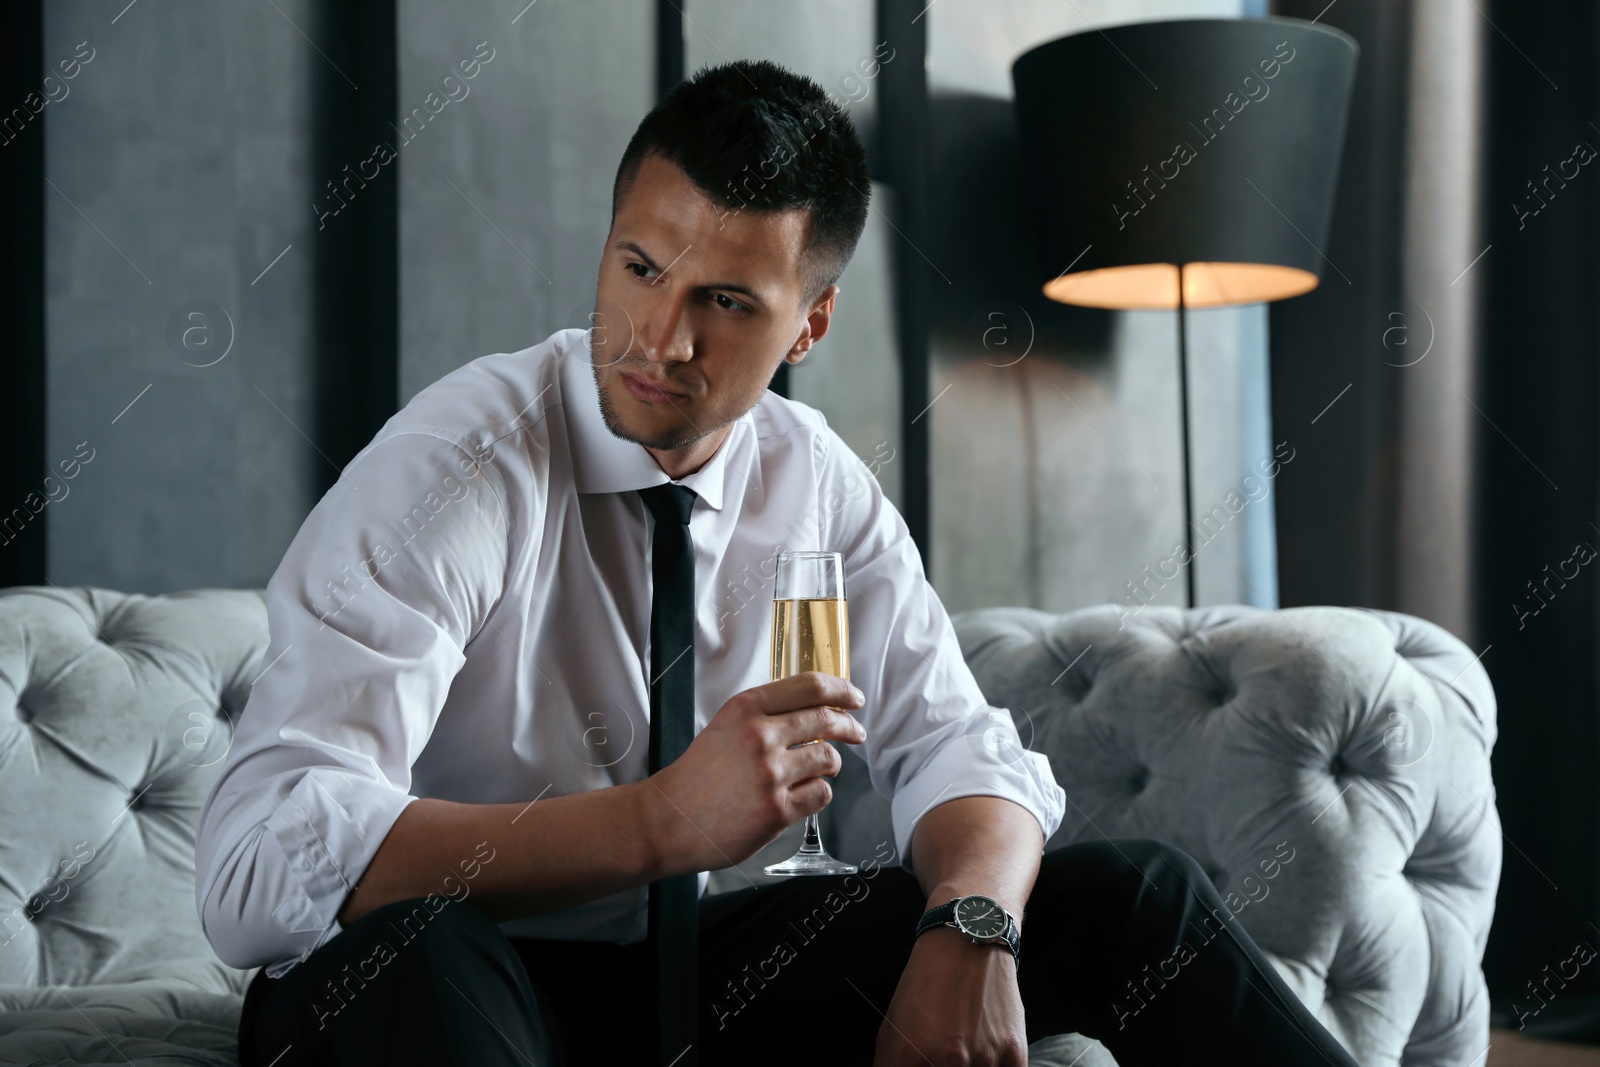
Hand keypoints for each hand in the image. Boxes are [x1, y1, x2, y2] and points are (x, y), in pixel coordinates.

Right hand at [649, 670, 866, 871]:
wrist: (670, 819)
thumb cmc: (697, 775)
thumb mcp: (725, 726)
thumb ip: (765, 715)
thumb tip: (813, 710)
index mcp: (746, 708)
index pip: (810, 686)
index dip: (841, 690)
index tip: (854, 697)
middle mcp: (760, 736)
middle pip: (827, 719)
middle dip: (849, 726)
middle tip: (856, 732)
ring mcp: (770, 774)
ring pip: (828, 758)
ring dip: (832, 763)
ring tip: (823, 768)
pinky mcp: (777, 810)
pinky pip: (820, 793)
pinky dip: (818, 792)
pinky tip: (804, 794)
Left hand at [874, 926, 1027, 1066]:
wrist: (967, 943)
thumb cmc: (927, 984)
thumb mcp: (892, 1026)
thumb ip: (890, 1066)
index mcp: (911, 1056)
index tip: (924, 1064)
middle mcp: (949, 1061)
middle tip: (946, 1057)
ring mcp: (985, 1059)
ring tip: (967, 1046)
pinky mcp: (1015, 1054)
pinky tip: (987, 1053)